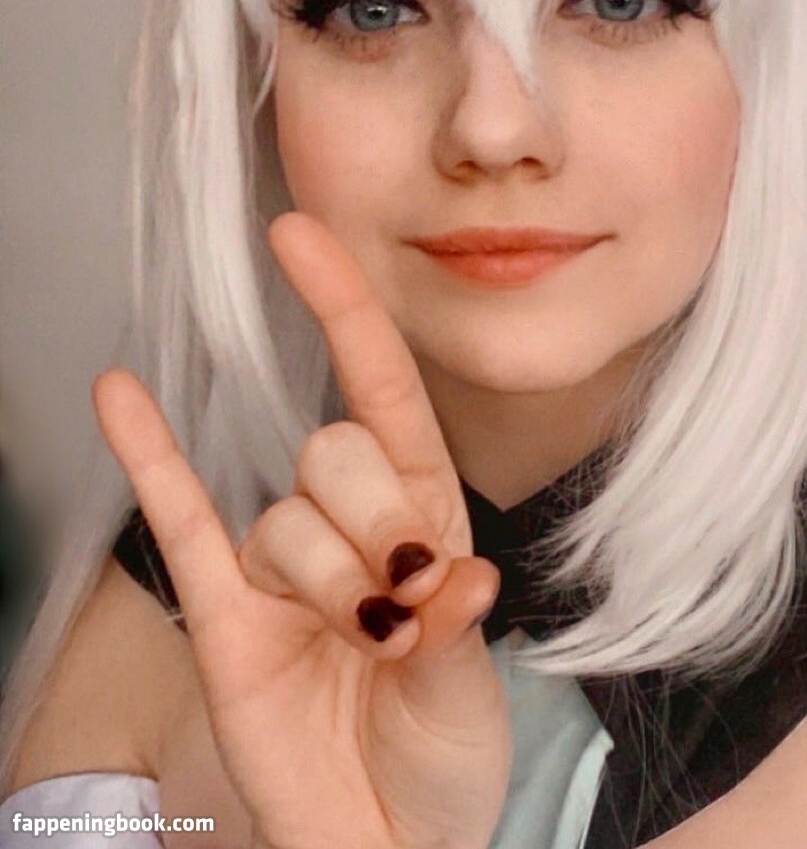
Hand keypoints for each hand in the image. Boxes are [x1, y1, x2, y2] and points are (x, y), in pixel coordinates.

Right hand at [92, 211, 511, 848]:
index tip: (302, 236)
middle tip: (404, 610)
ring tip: (365, 649)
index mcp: (425, 515)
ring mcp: (278, 566)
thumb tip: (453, 576)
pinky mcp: (223, 615)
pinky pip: (182, 523)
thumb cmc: (440, 760)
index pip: (381, 388)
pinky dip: (150, 458)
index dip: (346, 311)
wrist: (382, 847)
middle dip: (379, 526)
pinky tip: (118, 393)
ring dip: (330, 582)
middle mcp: (350, 523)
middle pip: (339, 451)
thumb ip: (454, 629)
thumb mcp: (471, 691)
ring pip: (286, 516)